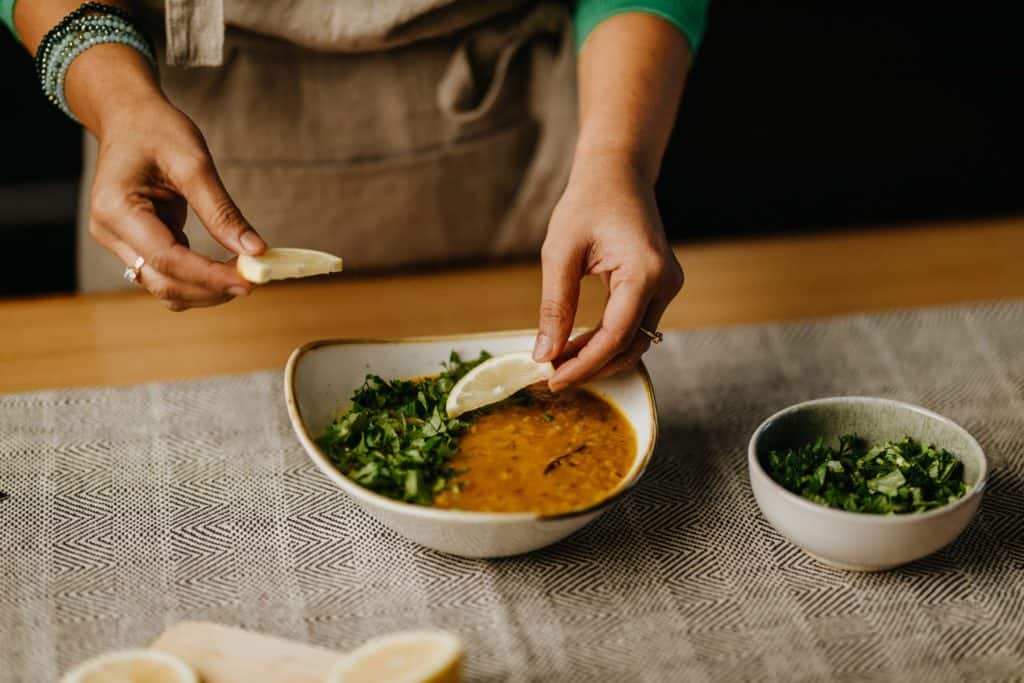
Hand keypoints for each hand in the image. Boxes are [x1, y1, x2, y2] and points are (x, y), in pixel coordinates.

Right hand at [88, 95, 265, 309]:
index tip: (248, 281)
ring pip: (164, 285)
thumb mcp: (194, 162)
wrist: (128, 117)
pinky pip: (167, 273)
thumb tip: (254, 250)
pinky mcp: (135, 244)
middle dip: (210, 288)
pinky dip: (198, 277)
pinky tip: (227, 267)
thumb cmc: (157, 129)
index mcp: (115, 209)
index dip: (209, 276)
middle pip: (163, 281)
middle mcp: (109, 232)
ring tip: (243, 274)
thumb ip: (221, 211)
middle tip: (254, 280)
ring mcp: (118, 242)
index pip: (166, 258)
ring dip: (205, 289)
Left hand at [533, 155, 683, 389]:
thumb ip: (555, 306)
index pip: (615, 336)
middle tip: (551, 378)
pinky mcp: (659, 287)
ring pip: (635, 341)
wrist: (617, 173)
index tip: (552, 379)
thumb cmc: (587, 203)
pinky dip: (606, 340)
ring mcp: (667, 286)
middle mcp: (665, 283)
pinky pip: (634, 325)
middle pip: (630, 346)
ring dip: (598, 357)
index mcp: (645, 272)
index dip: (584, 364)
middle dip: (591, 367)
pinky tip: (574, 345)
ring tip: (558, 363)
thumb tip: (544, 354)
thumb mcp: (560, 252)